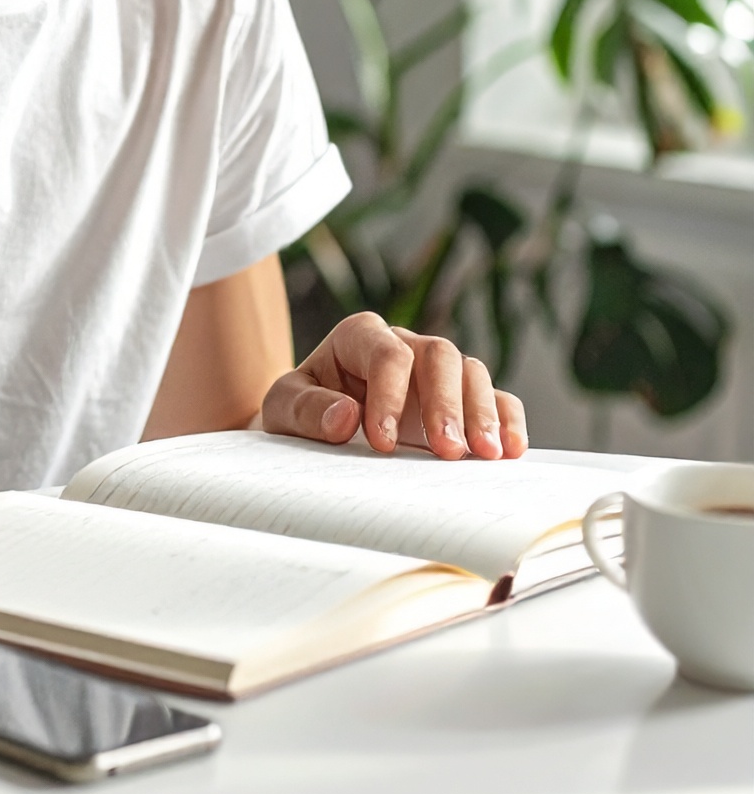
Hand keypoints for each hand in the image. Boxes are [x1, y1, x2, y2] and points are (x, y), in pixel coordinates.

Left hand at [260, 314, 526, 460]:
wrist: (310, 431)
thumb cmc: (299, 415)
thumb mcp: (282, 411)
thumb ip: (305, 409)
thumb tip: (345, 416)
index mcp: (358, 338)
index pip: (386, 354)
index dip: (389, 396)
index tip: (383, 443)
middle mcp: (404, 347)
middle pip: (439, 356)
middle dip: (446, 404)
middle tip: (447, 451)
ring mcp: (435, 373)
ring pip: (471, 373)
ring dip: (482, 413)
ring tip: (485, 455)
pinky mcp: (459, 401)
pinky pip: (495, 397)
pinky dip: (507, 420)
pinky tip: (510, 450)